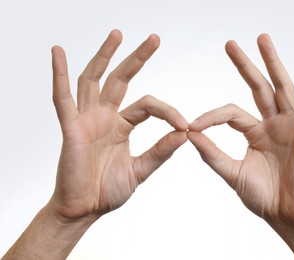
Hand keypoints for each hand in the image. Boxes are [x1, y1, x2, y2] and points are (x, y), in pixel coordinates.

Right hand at [50, 30, 187, 222]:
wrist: (85, 209)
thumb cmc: (107, 191)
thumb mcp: (140, 169)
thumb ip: (160, 151)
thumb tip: (185, 134)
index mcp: (122, 126)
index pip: (148, 105)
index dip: (168, 111)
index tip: (185, 124)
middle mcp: (104, 117)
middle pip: (121, 79)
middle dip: (137, 58)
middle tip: (154, 39)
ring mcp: (86, 119)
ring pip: (94, 79)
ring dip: (104, 56)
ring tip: (117, 34)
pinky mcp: (71, 128)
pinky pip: (62, 98)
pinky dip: (59, 74)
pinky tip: (58, 53)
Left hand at [188, 34, 293, 258]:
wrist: (285, 216)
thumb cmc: (263, 197)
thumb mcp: (232, 173)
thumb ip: (212, 154)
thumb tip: (189, 133)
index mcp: (255, 133)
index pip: (230, 113)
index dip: (210, 116)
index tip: (191, 126)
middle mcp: (272, 124)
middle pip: (258, 87)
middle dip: (245, 65)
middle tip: (229, 44)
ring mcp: (290, 126)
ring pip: (282, 87)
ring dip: (273, 63)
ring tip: (263, 39)